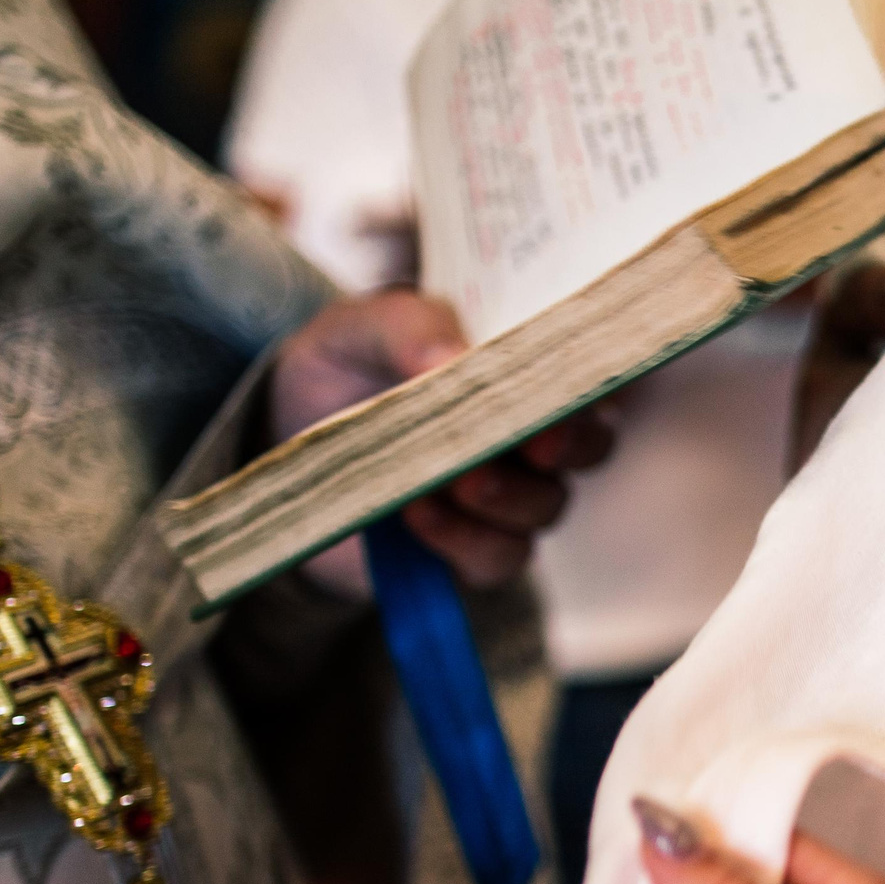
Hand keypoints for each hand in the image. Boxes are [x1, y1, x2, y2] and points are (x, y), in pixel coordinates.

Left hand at [270, 289, 618, 587]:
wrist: (285, 449)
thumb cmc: (339, 375)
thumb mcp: (357, 330)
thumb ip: (406, 328)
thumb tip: (450, 358)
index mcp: (519, 369)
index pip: (589, 371)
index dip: (599, 379)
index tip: (579, 382)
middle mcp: (529, 434)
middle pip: (590, 443)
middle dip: (571, 443)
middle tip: (538, 442)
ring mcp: (509, 498)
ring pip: (549, 505)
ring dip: (508, 493)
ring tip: (456, 479)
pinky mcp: (475, 552)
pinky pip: (500, 556)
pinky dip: (464, 537)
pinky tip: (420, 514)